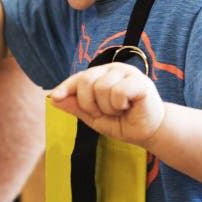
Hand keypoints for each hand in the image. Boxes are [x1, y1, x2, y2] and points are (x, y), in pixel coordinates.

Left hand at [49, 62, 164, 146]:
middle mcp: (112, 69)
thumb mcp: (93, 117)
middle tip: (105, 112)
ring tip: (120, 109)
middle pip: (86, 81)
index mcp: (100, 76)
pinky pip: (117, 92)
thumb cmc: (122, 122)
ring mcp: (126, 72)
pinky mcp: (139, 80)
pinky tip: (129, 106)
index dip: (65, 87)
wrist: (148, 132)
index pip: (78, 78)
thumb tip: (53, 99)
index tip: (55, 97)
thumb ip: (75, 106)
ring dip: (108, 107)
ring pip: (101, 88)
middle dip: (90, 104)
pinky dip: (119, 105)